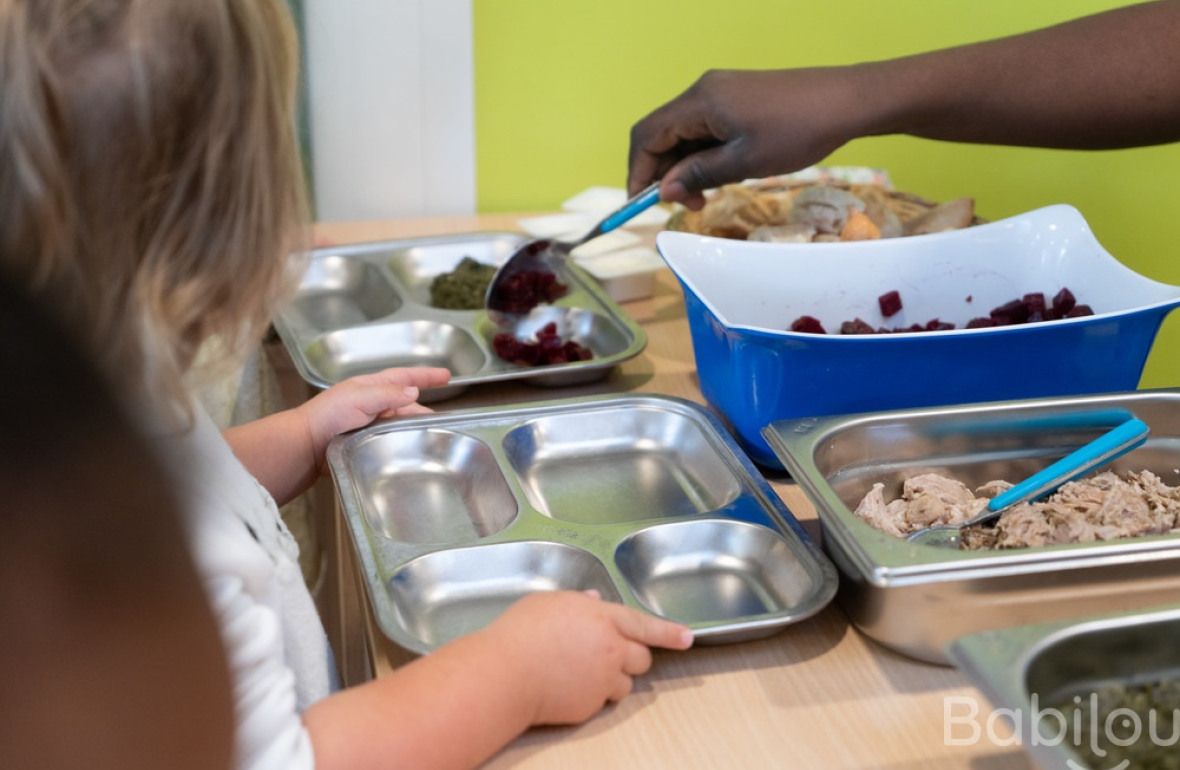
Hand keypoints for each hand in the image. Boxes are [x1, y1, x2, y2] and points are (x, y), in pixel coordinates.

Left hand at [296, 366, 450, 465]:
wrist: (306, 446)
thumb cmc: (328, 416)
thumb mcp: (359, 398)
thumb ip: (388, 394)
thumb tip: (415, 390)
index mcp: (371, 387)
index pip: (404, 377)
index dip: (426, 375)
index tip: (447, 376)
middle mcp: (374, 404)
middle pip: (408, 404)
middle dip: (425, 411)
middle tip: (445, 423)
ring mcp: (372, 425)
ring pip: (402, 424)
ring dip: (416, 430)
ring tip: (433, 440)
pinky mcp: (369, 444)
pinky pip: (393, 441)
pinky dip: (405, 444)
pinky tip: (413, 452)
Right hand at [483, 591, 692, 724]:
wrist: (506, 674)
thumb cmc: (520, 633)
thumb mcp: (547, 602)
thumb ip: (576, 601)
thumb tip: (592, 599)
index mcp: (601, 617)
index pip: (645, 624)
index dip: (669, 632)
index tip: (687, 638)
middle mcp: (610, 648)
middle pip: (641, 656)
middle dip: (631, 655)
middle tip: (606, 653)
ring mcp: (602, 679)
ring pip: (624, 683)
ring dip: (611, 678)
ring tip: (578, 671)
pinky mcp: (591, 706)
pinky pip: (601, 701)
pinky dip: (591, 695)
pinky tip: (566, 686)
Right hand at [628, 67, 868, 208]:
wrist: (846, 101)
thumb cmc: (797, 131)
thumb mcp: (743, 162)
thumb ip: (698, 175)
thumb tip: (663, 189)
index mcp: (699, 102)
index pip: (647, 136)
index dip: (638, 171)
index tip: (641, 204)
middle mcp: (703, 92)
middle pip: (663, 134)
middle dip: (664, 173)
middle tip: (687, 205)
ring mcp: (721, 93)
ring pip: (685, 134)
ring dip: (686, 167)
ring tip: (707, 195)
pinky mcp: (737, 98)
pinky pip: (706, 128)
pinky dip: (704, 155)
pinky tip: (722, 175)